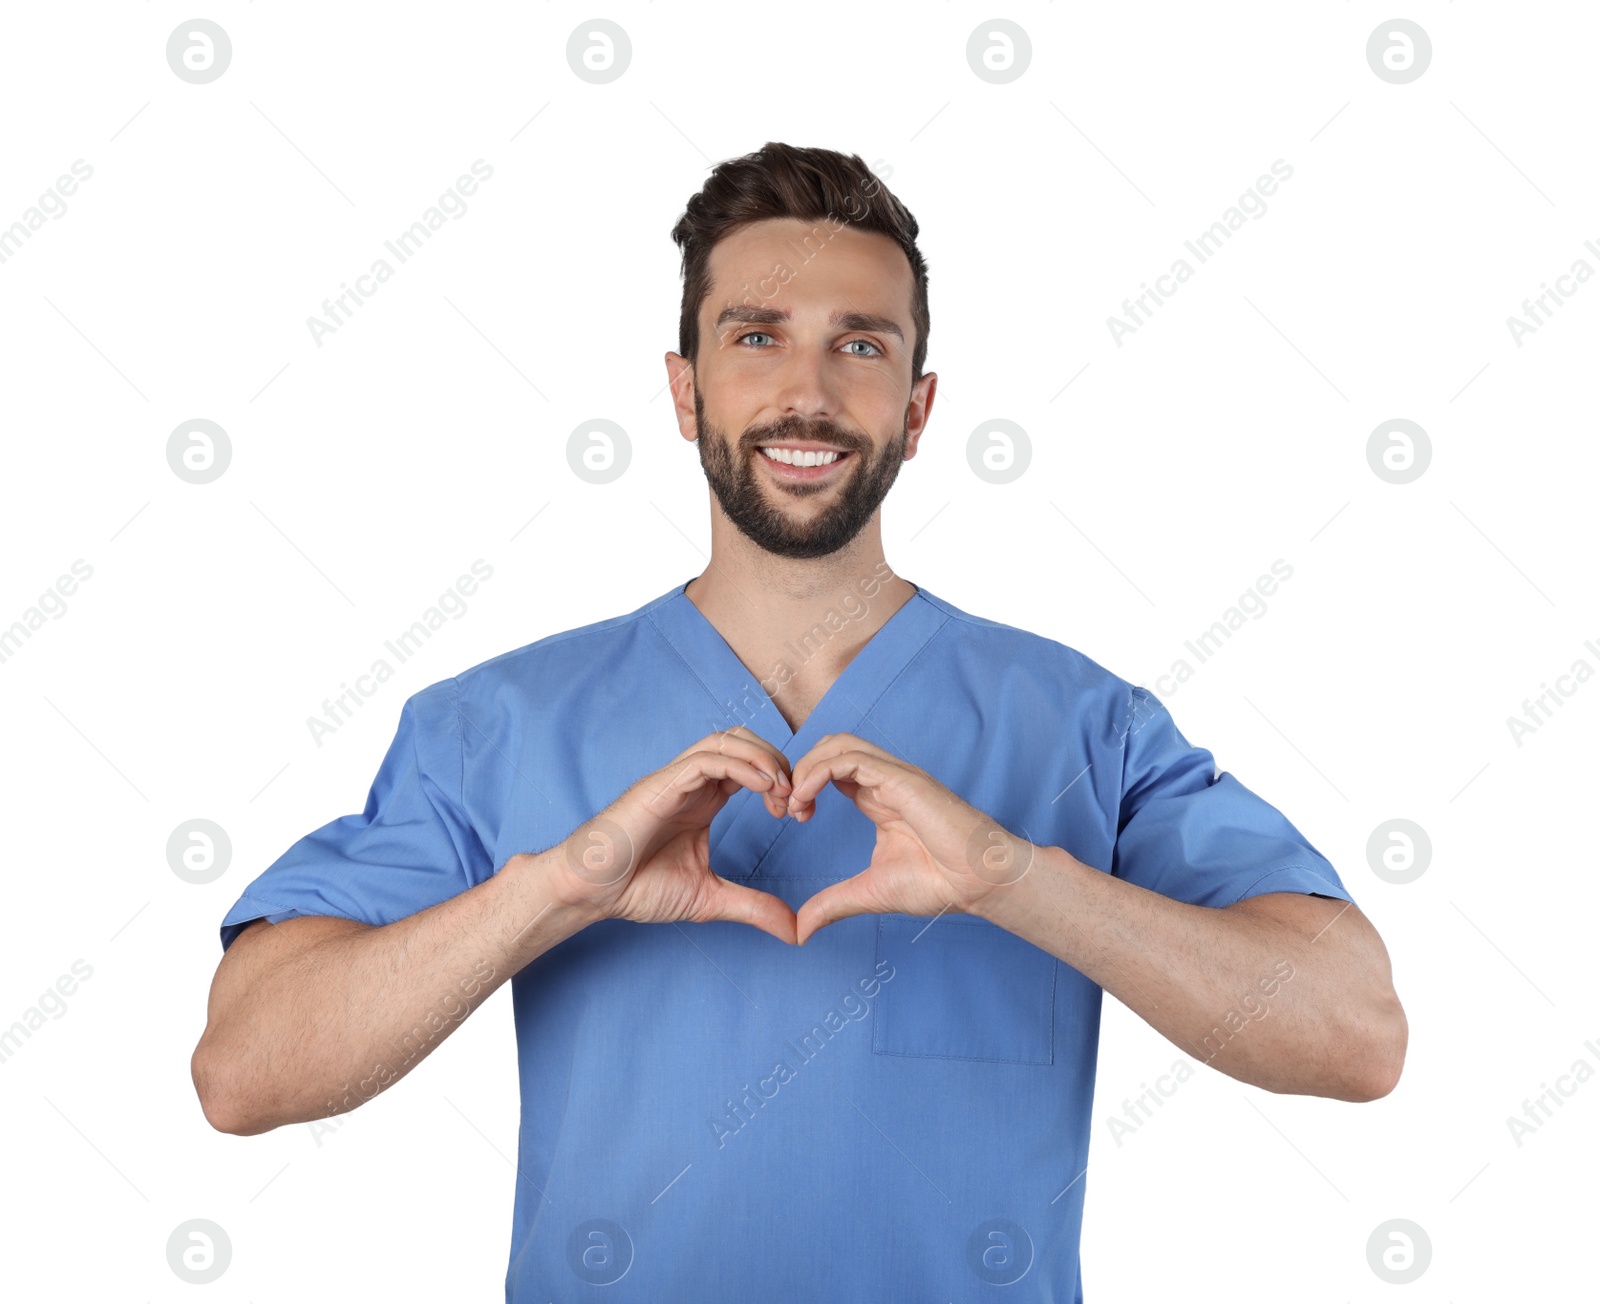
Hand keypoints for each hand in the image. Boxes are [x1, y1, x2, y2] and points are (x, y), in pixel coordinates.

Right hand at [555, 726, 797, 943]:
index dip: (781, 780)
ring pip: (726, 741)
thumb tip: (795, 931)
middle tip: (795, 800)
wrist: (590, 891)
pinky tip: (763, 788)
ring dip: (763, 759)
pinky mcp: (661, 785)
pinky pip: (706, 759)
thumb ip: (753, 907)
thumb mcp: (710, 898)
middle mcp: (692, 783)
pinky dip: (740, 765)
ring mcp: (676, 780)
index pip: (751, 766)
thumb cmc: (637, 888)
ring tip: (782, 791)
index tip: (798, 814)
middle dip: (778, 762)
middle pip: (744, 741)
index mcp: (705, 799)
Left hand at [786, 733, 1037, 943]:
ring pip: (837, 744)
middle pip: (829, 746)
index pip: (830, 768)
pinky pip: (851, 758)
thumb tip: (799, 930)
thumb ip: (832, 904)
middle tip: (785, 807)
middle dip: (798, 769)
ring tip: (794, 803)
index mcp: (878, 797)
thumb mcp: (869, 892)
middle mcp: (884, 780)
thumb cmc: (939, 883)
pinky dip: (819, 771)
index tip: (791, 816)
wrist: (979, 883)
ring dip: (805, 767)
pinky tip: (807, 799)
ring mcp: (894, 776)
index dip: (803, 784)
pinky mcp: (901, 779)